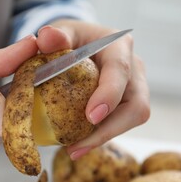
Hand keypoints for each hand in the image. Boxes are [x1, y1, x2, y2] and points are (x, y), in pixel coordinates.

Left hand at [36, 19, 149, 158]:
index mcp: (119, 46)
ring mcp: (134, 87)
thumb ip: (55, 35)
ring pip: (132, 118)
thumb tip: (44, 37)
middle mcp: (134, 68)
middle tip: (77, 146)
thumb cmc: (73, 37)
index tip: (91, 117)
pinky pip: (121, 123)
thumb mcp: (62, 31)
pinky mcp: (127, 102)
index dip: (109, 95)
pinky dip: (100, 135)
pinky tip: (77, 145)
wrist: (82, 42)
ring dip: (104, 137)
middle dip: (110, 128)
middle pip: (136, 104)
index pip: (120, 71)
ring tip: (73, 150)